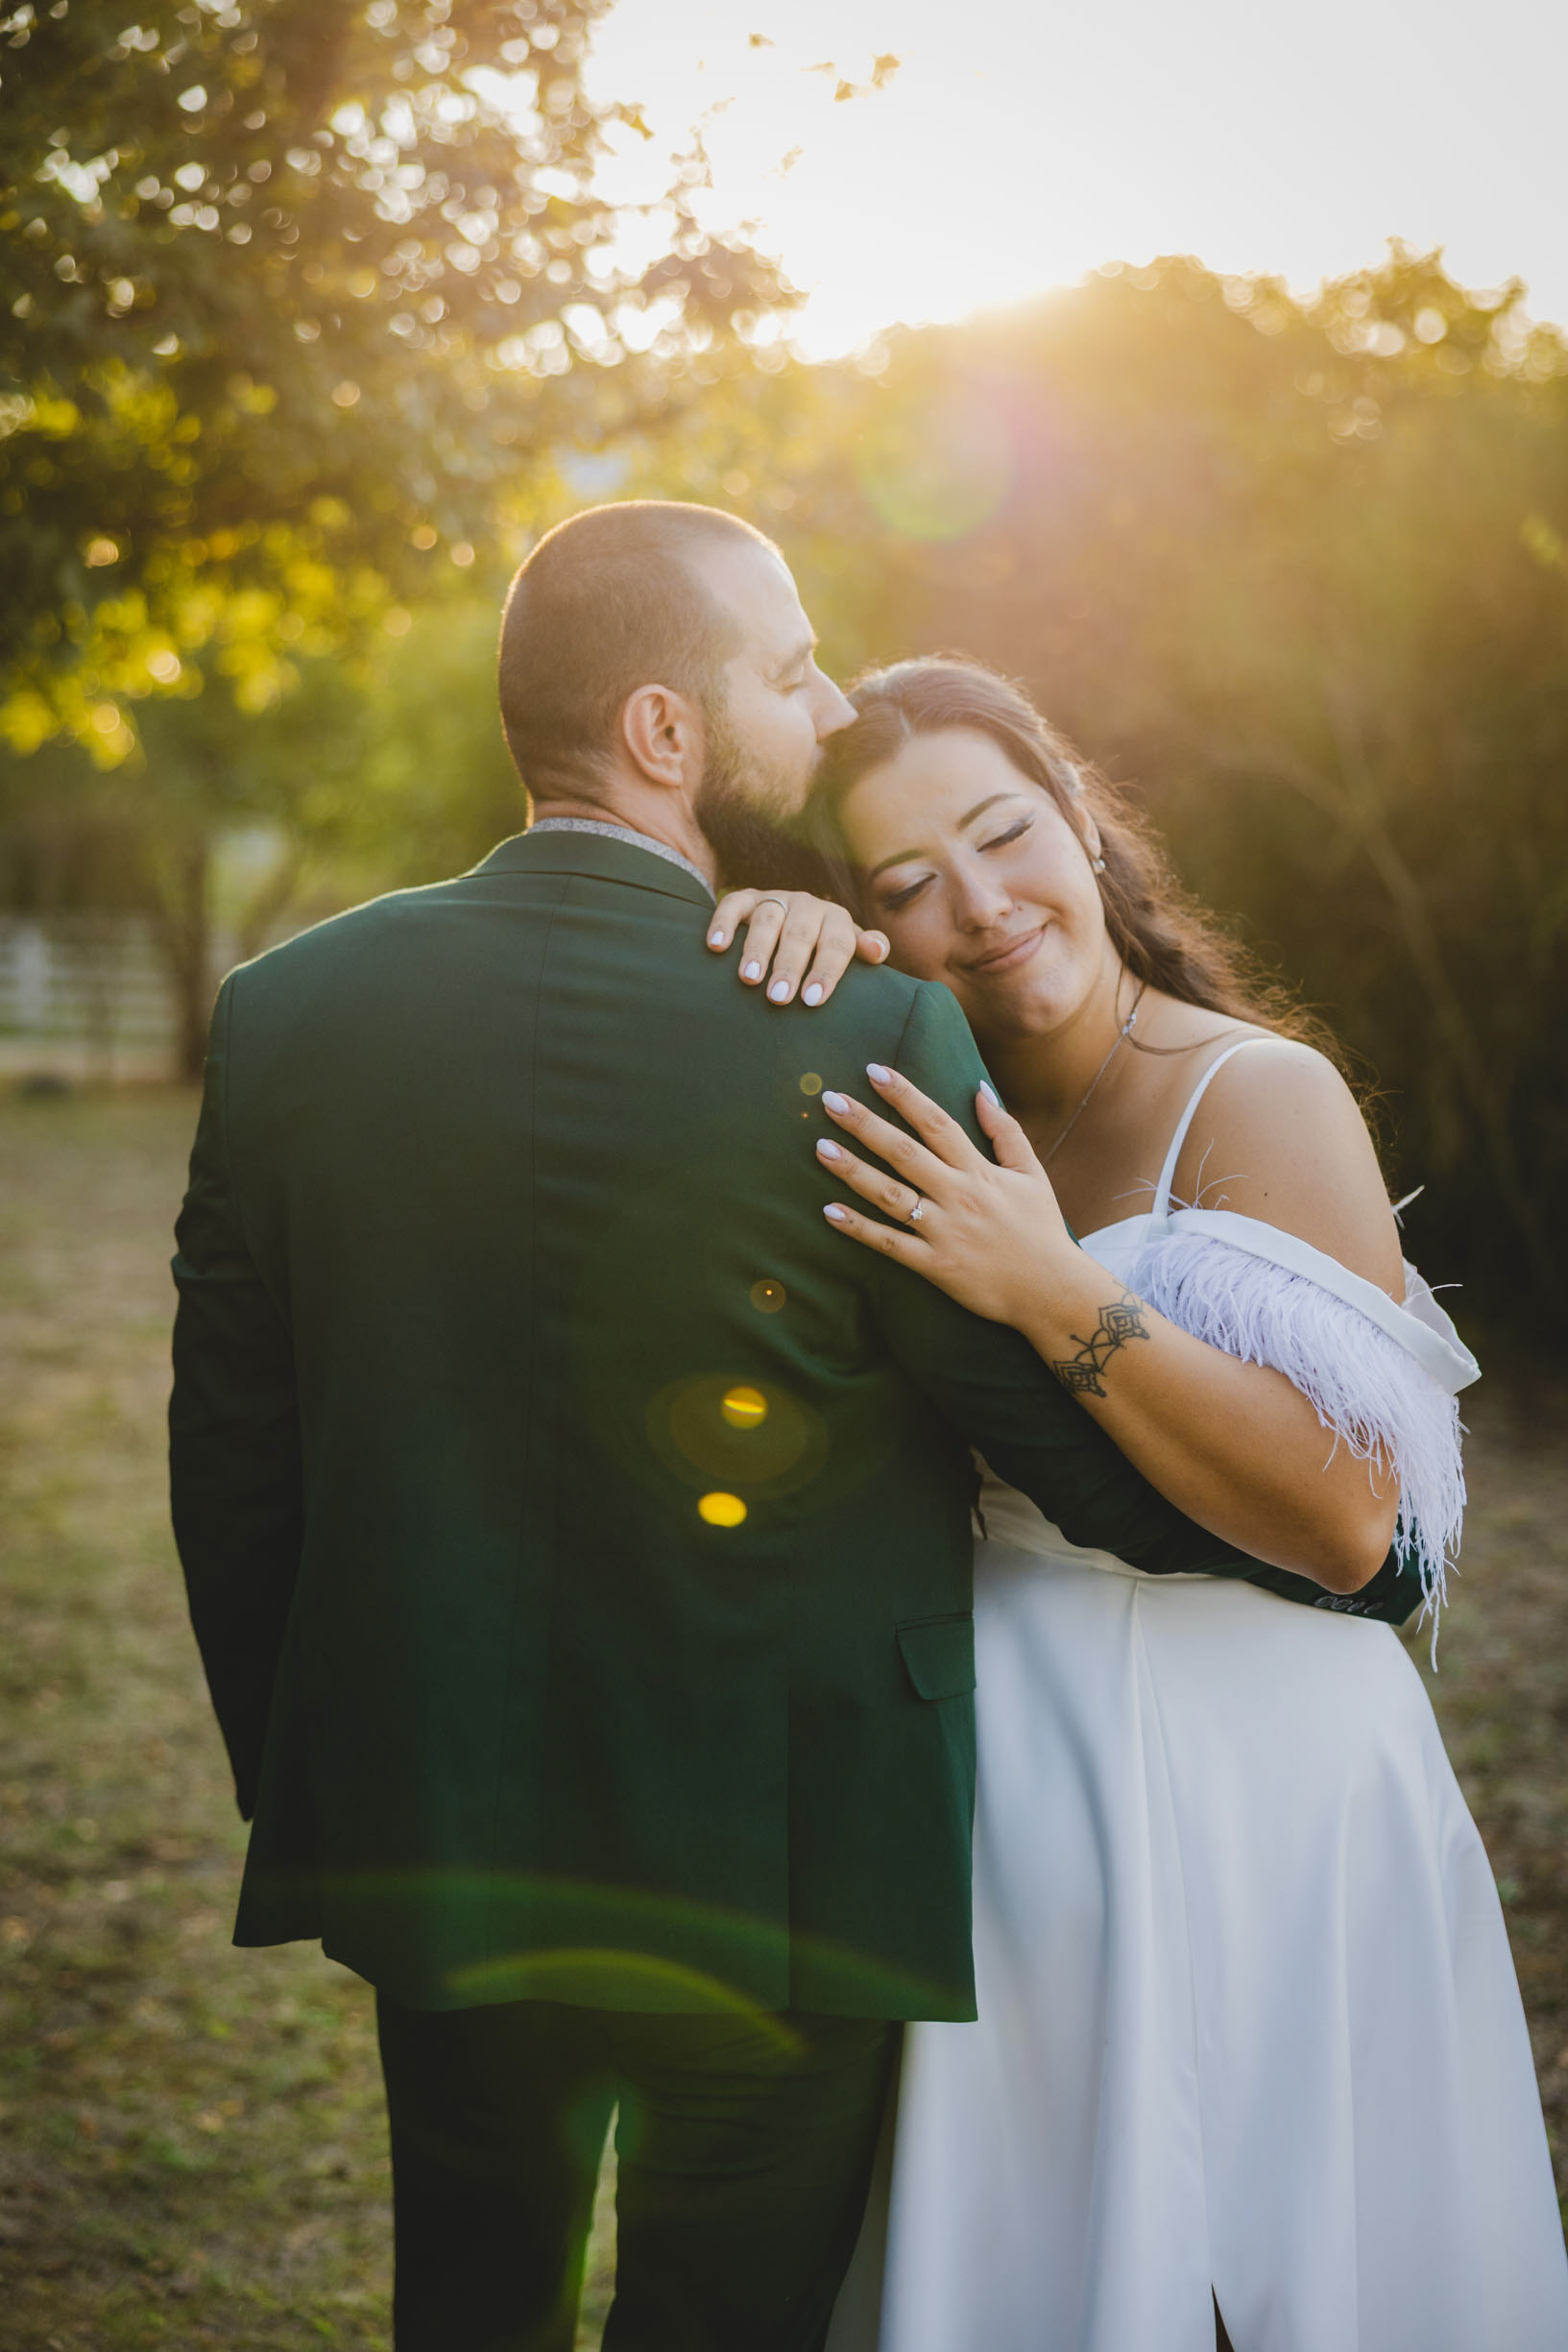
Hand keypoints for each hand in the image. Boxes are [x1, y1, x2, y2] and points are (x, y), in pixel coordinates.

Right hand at [706, 888, 889, 1006]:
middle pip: (800, 933)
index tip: (812, 1000)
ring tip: (749, 979)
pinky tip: (716, 947)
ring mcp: (775, 899)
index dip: (826, 971)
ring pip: (767, 918)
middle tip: (778, 997)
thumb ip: (863, 951)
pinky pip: (732, 905)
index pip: (836, 943)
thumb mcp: (845, 951)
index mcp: (836, 919)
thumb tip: (878, 951)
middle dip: (789, 966)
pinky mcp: (745, 898)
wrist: (790, 921)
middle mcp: (807, 905)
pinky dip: (723, 924)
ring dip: (757, 949)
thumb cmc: (821, 951)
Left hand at [815, 1065, 1078, 1324]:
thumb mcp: (1031, 1174)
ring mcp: (943, 1231)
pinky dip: (859, 1228)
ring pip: (890, 1195)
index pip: (936, 1123)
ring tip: (821, 1148)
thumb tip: (980, 1089)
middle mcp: (957, 1196)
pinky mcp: (934, 1264)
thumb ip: (1005, 1131)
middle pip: (904, 1152)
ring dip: (853, 1170)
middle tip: (831, 1101)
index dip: (904, 1095)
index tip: (875, 1071)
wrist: (1051, 1291)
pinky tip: (829, 1212)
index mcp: (979, 1171)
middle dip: (865, 1124)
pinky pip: (889, 1243)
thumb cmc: (1041, 1229)